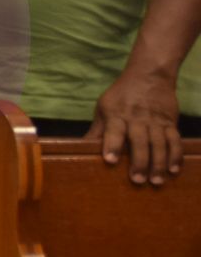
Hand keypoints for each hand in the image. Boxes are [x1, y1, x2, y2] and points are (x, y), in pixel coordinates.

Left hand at [89, 70, 183, 184]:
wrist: (149, 75)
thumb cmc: (121, 96)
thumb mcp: (104, 108)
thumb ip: (97, 130)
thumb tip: (81, 148)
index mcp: (116, 113)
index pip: (113, 130)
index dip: (111, 145)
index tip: (109, 160)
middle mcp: (136, 118)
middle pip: (139, 141)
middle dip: (139, 162)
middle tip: (137, 180)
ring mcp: (155, 120)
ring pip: (159, 143)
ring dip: (158, 163)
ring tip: (156, 181)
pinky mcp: (170, 122)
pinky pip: (175, 140)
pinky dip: (175, 155)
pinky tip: (173, 170)